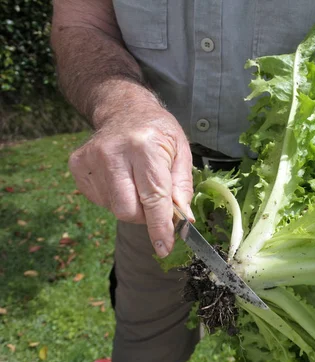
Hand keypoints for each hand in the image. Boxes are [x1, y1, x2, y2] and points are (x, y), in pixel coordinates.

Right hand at [68, 104, 193, 256]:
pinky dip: (116, 198)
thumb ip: (183, 188)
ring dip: (132, 206)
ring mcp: (91, 158)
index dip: (160, 226)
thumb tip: (183, 220)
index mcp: (144, 146)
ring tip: (138, 181)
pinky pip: (100, 200)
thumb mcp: (182, 152)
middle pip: (127, 210)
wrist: (125, 108)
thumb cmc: (158, 132)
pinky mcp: (77, 165)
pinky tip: (122, 178)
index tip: (164, 247)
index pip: (153, 197)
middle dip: (146, 217)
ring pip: (114, 208)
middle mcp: (113, 152)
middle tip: (156, 203)